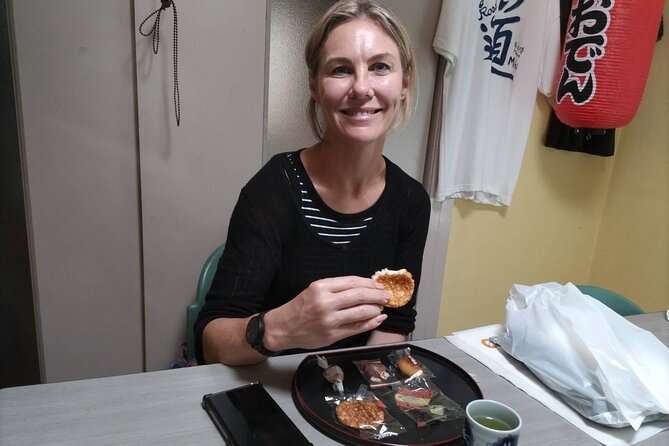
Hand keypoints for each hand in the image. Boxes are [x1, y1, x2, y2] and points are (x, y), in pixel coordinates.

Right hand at [265, 276, 389, 350]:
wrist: (283, 327)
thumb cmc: (300, 307)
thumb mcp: (314, 290)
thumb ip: (337, 288)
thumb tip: (364, 287)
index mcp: (321, 287)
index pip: (352, 281)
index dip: (369, 283)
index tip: (379, 285)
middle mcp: (325, 302)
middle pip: (360, 295)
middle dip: (377, 295)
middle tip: (386, 296)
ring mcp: (330, 320)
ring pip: (361, 312)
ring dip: (376, 309)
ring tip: (381, 307)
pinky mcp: (333, 335)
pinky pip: (357, 327)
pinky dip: (371, 323)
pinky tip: (378, 319)